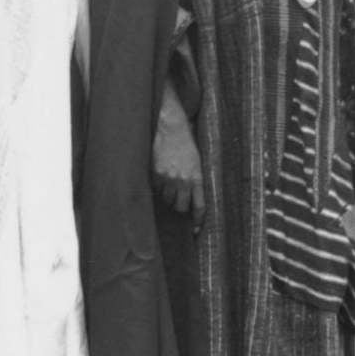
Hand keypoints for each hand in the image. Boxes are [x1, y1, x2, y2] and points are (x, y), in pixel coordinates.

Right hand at [152, 86, 204, 232]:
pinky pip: (155, 188)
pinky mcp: (154, 173)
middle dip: (179, 205)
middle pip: (181, 206)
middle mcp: (183, 180)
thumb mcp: (196, 158)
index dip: (197, 220)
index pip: (199, 206)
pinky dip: (156, 186)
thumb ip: (194, 175)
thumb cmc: (185, 140)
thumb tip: (192, 190)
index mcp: (197, 177)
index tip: (194, 229)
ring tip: (167, 184)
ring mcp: (167, 177)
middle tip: (178, 199)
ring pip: (166, 198)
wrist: (169, 126)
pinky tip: (158, 177)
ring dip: (167, 195)